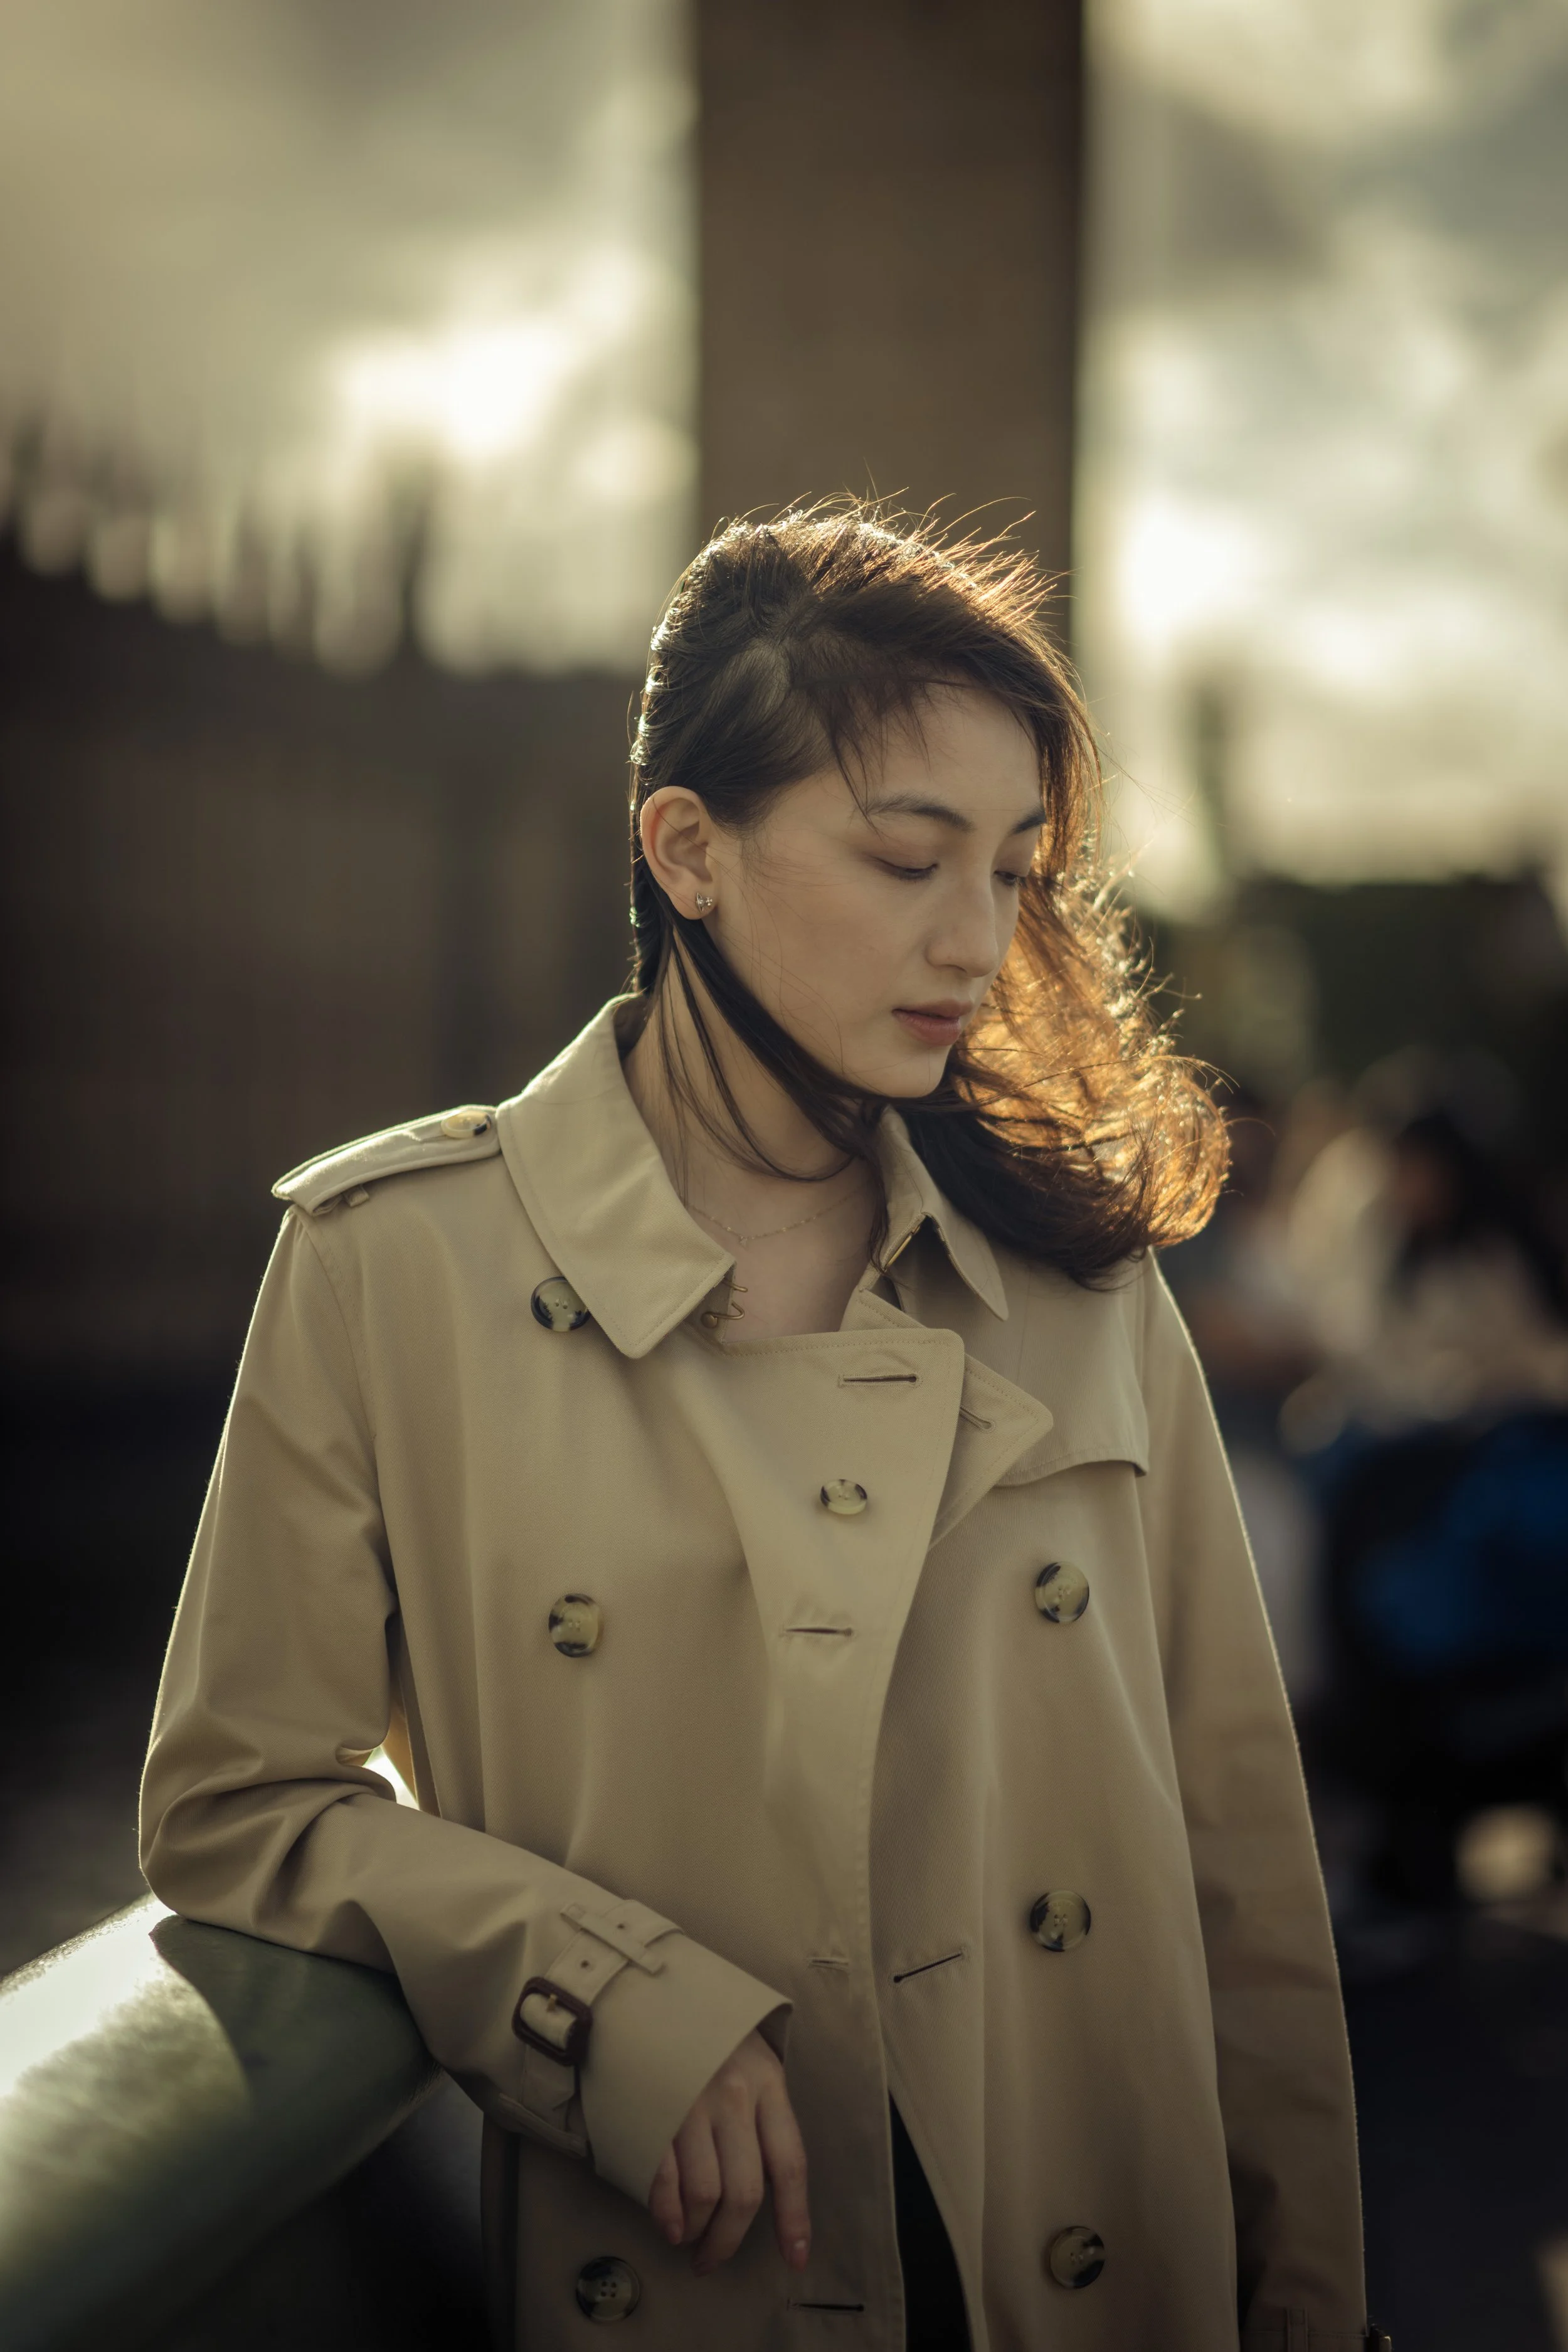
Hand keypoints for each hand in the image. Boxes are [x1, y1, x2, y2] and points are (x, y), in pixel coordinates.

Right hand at [648, 2028, 809, 2276]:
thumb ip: (762, 2109)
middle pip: (745, 2192)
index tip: (795, 2257)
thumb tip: (767, 2179)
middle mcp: (733, 2096)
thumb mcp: (750, 2055)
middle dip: (731, 2239)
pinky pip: (663, 2181)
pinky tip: (671, 2226)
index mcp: (766, 2081)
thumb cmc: (703, 2029)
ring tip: (691, 2240)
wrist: (642, 1988)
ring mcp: (690, 2105)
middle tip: (715, 2258)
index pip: (791, 2163)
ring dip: (699, 2231)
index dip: (794, 2218)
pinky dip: (668, 2214)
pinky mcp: (649, 2112)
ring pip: (705, 2194)